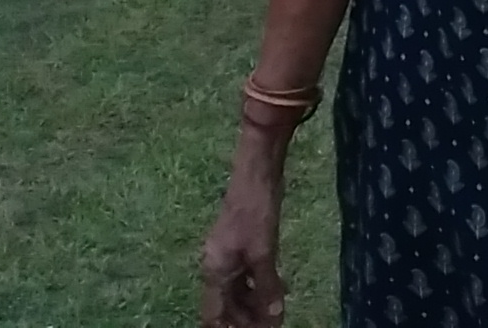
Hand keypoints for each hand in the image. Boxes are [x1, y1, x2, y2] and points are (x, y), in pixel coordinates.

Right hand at [200, 138, 287, 327]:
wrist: (256, 174)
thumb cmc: (256, 212)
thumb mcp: (264, 252)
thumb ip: (267, 286)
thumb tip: (273, 317)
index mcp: (214, 272)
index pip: (214, 315)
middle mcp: (216, 266)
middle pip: (225, 305)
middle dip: (244, 320)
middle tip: (269, 326)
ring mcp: (227, 255)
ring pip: (236, 290)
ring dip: (252, 305)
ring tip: (273, 316)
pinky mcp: (240, 244)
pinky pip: (245, 275)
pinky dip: (256, 287)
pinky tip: (272, 292)